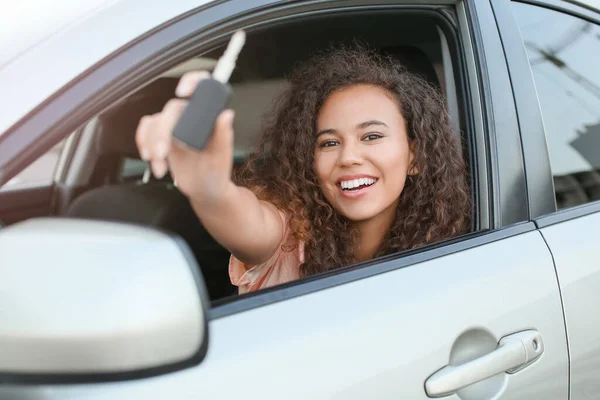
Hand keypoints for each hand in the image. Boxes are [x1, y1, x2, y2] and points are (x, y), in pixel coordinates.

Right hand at [135, 71, 235, 202]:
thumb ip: (223, 136)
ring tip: (159, 163)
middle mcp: (191, 118)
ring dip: (150, 142)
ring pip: (154, 122)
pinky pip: (146, 132)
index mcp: (208, 118)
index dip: (192, 82)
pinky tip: (154, 162)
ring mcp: (175, 127)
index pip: (202, 87)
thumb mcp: (221, 157)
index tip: (183, 93)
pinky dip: (144, 145)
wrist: (205, 191)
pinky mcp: (162, 138)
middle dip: (161, 132)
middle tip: (162, 153)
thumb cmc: (217, 172)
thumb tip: (226, 114)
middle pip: (170, 110)